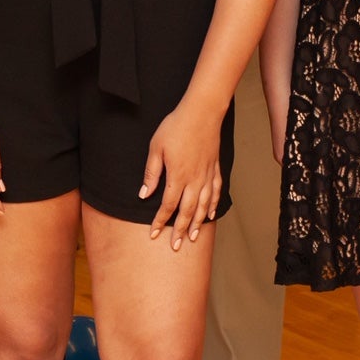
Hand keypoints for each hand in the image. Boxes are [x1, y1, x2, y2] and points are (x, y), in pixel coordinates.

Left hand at [139, 102, 223, 250]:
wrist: (202, 112)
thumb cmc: (175, 127)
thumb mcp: (155, 148)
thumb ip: (151, 173)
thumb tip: (144, 194)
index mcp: (178, 176)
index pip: (168, 205)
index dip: (160, 221)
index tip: (154, 234)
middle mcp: (195, 180)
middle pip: (188, 211)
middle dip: (181, 230)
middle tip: (176, 247)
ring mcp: (207, 175)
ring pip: (203, 206)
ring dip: (198, 223)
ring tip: (194, 238)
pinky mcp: (215, 168)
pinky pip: (216, 192)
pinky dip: (214, 205)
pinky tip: (211, 214)